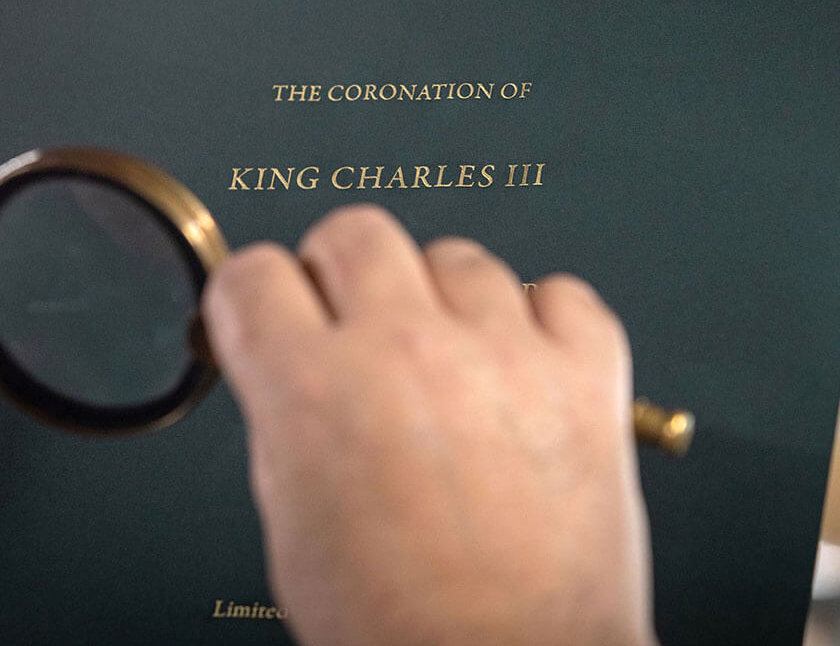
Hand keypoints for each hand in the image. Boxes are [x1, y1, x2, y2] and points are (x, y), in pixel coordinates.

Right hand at [203, 205, 656, 645]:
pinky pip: (558, 291)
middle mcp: (406, 350)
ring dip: (442, 300)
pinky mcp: (584, 373)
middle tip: (355, 318)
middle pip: (357, 232)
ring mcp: (502, 353)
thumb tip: (287, 363)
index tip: (272, 307)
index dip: (256, 295)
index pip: (255, 272)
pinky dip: (538, 320)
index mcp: (313, 388)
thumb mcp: (293, 526)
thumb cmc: (401, 626)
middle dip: (342, 272)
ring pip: (458, 253)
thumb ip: (286, 418)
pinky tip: (520, 365)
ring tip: (450, 361)